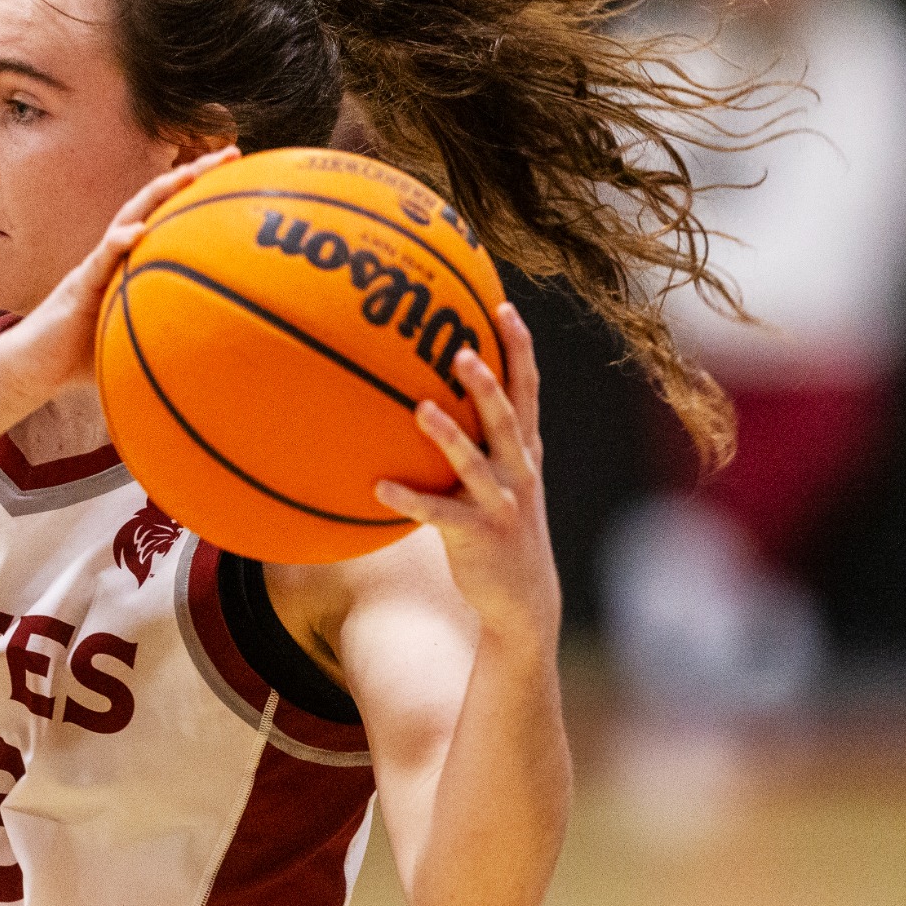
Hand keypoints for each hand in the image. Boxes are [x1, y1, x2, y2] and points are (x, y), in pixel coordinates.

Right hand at [0, 147, 240, 401]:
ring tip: (187, 174)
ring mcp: (96, 266)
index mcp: (132, 262)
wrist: (34, 368)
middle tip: (229, 153)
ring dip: (158, 194)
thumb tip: (220, 356)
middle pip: (156, 202)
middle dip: (192, 173)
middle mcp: (116, 254)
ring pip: (128, 218)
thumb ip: (170, 340)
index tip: (240, 172)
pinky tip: (138, 232)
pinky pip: (99, 261)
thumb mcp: (138, 342)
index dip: (202, 194)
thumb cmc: (85, 358)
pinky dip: (118, 243)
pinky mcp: (78, 286)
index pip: (170, 217)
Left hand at [374, 303, 561, 656]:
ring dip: (449, 434)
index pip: (527, 387)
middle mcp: (519, 470)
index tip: (502, 305)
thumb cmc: (499, 528)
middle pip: (506, 415)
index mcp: (524, 450)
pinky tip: (378, 488)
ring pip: (476, 461)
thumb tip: (428, 395)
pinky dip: (410, 500)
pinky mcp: (478, 536)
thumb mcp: (499, 480)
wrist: (522, 600)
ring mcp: (502, 503)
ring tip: (421, 408)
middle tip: (462, 348)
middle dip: (487, 381)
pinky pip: (439, 514)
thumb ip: (477, 440)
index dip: (518, 347)